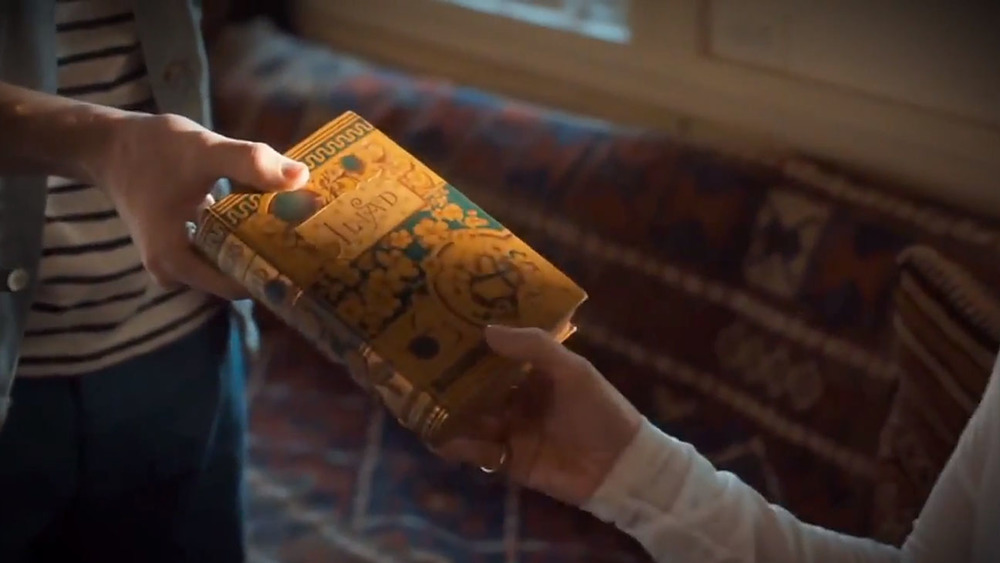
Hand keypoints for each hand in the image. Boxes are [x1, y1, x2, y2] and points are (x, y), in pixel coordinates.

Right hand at [93, 112, 308, 298]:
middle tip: (312, 242)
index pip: (237, 286)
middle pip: (234, 276)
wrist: (108, 143)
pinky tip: (268, 218)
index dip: (273, 273)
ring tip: (298, 231)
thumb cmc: (152, 149)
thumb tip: (301, 178)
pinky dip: (239, 235)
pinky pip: (217, 248)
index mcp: (176, 262)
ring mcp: (174, 260)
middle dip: (269, 259)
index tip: (309, 258)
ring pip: (227, 261)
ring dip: (256, 247)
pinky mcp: (178, 244)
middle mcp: (173, 272)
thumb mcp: (204, 151)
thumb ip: (249, 163)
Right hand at [435, 325, 643, 506]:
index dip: (470, 347)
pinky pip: (477, 451)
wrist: (620, 467)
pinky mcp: (508, 461)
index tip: (440, 333)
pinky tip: (441, 437)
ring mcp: (511, 430)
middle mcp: (517, 399)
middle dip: (449, 380)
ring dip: (448, 412)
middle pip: (475, 388)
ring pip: (471, 418)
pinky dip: (459, 445)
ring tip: (417, 403)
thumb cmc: (600, 410)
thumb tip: (486, 330)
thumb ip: (534, 348)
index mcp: (533, 373)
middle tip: (416, 368)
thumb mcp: (573, 370)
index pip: (494, 356)